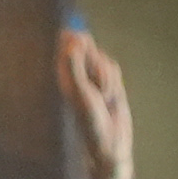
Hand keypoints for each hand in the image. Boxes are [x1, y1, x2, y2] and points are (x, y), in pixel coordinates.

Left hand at [68, 28, 136, 154]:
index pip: (65, 46)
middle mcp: (78, 73)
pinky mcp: (109, 81)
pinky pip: (113, 67)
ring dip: (105, 75)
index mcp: (64, 74)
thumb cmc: (90, 120)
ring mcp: (94, 76)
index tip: (81, 38)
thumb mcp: (81, 92)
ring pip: (102, 58)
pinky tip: (110, 96)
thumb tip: (74, 42)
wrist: (109, 141)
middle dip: (93, 56)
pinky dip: (113, 80)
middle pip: (85, 47)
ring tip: (103, 95)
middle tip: (94, 70)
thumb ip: (76, 66)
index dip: (73, 39)